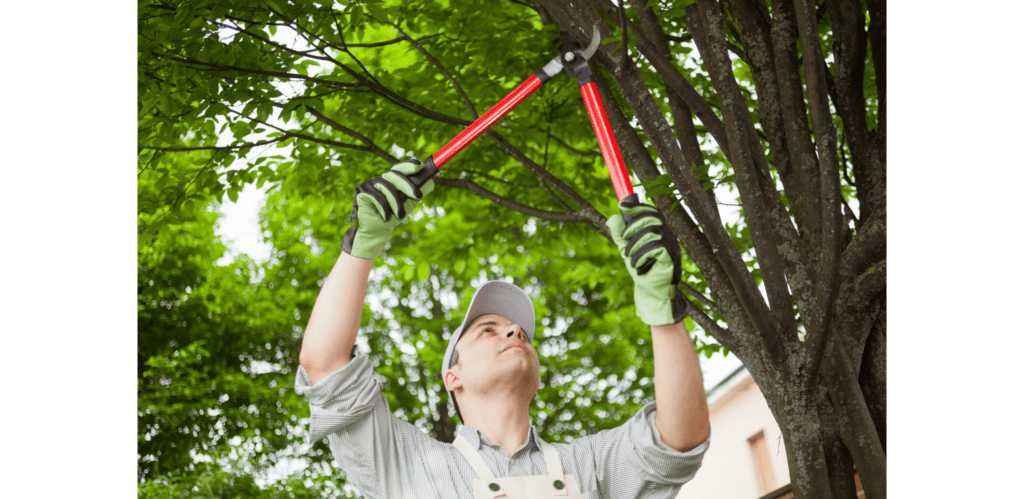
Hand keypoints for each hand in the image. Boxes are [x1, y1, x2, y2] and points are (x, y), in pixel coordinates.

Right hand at [341, 159, 435, 258]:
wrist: (375, 233)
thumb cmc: (392, 217)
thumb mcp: (407, 204)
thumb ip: (416, 192)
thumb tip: (430, 182)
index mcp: (390, 180)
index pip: (400, 168)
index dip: (409, 165)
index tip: (420, 165)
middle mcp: (379, 179)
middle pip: (394, 174)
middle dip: (407, 185)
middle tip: (418, 196)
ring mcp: (369, 183)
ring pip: (386, 187)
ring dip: (396, 203)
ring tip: (400, 216)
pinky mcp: (360, 191)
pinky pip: (375, 195)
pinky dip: (383, 207)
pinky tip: (386, 217)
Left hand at [605, 193, 688, 325]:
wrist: (650, 292)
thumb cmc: (641, 270)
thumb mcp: (626, 250)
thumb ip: (620, 235)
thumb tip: (612, 218)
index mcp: (658, 231)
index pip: (651, 212)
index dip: (638, 207)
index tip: (622, 206)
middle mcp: (668, 235)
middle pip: (651, 218)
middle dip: (633, 226)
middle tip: (624, 240)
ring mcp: (672, 246)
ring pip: (652, 232)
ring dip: (635, 244)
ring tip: (630, 258)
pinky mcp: (672, 257)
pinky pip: (656, 247)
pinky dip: (642, 255)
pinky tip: (638, 265)